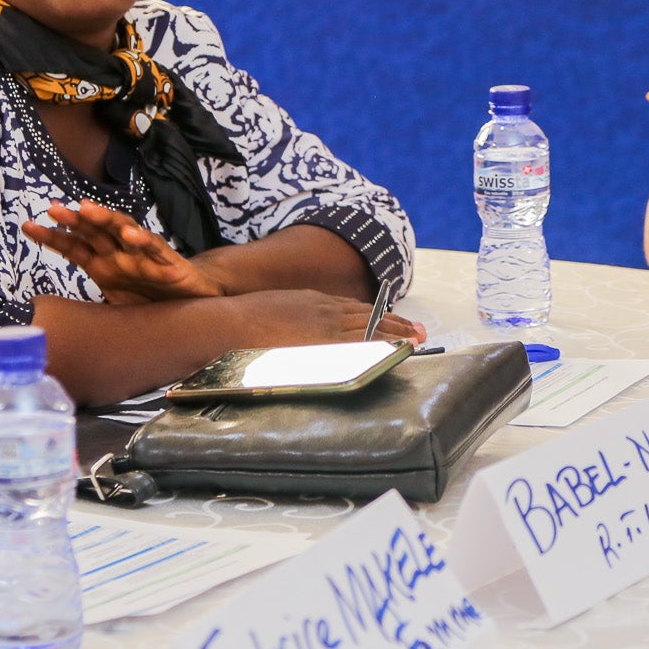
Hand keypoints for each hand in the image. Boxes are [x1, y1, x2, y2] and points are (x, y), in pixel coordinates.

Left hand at [24, 200, 226, 303]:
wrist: (195, 305)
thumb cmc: (151, 303)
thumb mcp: (113, 307)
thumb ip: (88, 310)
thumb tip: (54, 324)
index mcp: (104, 265)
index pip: (74, 247)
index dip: (53, 237)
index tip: (28, 226)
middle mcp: (121, 256)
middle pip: (94, 232)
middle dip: (74, 220)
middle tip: (53, 210)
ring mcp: (143, 256)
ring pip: (121, 231)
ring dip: (104, 219)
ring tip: (85, 210)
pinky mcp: (168, 262)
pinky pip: (154, 248)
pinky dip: (142, 240)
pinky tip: (129, 235)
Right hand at [229, 289, 427, 347]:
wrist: (230, 321)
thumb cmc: (241, 319)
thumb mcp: (272, 309)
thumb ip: (288, 317)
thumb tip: (288, 328)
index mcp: (312, 300)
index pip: (352, 308)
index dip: (374, 314)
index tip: (390, 318)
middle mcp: (325, 309)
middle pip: (370, 315)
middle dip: (396, 322)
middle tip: (419, 330)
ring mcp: (327, 324)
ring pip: (373, 327)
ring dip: (398, 333)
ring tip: (418, 339)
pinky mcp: (325, 340)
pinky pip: (363, 341)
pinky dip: (384, 343)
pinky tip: (398, 348)